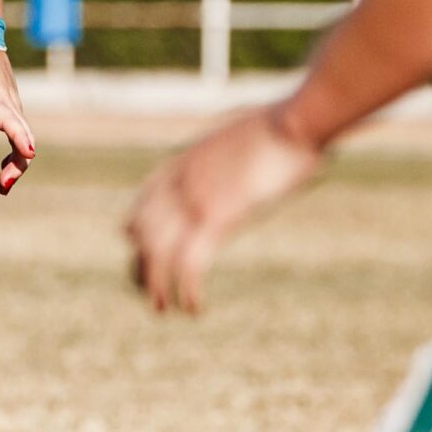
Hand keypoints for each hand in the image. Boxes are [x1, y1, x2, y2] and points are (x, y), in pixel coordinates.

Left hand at [0, 41, 36, 194]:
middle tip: (2, 186)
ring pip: (24, 138)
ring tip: (2, 186)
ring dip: (17, 163)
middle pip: (23, 138)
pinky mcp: (10, 109)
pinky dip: (16, 153)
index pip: (10, 121)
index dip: (20, 137)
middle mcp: (8, 106)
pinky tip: (3, 168)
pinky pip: (19, 135)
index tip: (28, 153)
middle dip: (17, 164)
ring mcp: (12, 108)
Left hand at [126, 105, 322, 314]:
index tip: (134, 246)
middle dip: (141, 267)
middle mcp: (180, 182)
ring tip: (162, 310)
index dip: (136, 228)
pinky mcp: (218, 218)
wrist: (296, 121)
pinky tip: (194, 307)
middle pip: (142, 234)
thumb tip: (244, 153)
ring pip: (157, 254)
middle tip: (150, 294)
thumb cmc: (283, 124)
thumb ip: (231, 151)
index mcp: (184, 160)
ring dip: (156, 287)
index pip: (144, 200)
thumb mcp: (244, 133)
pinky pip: (189, 265)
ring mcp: (195, 199)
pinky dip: (187, 291)